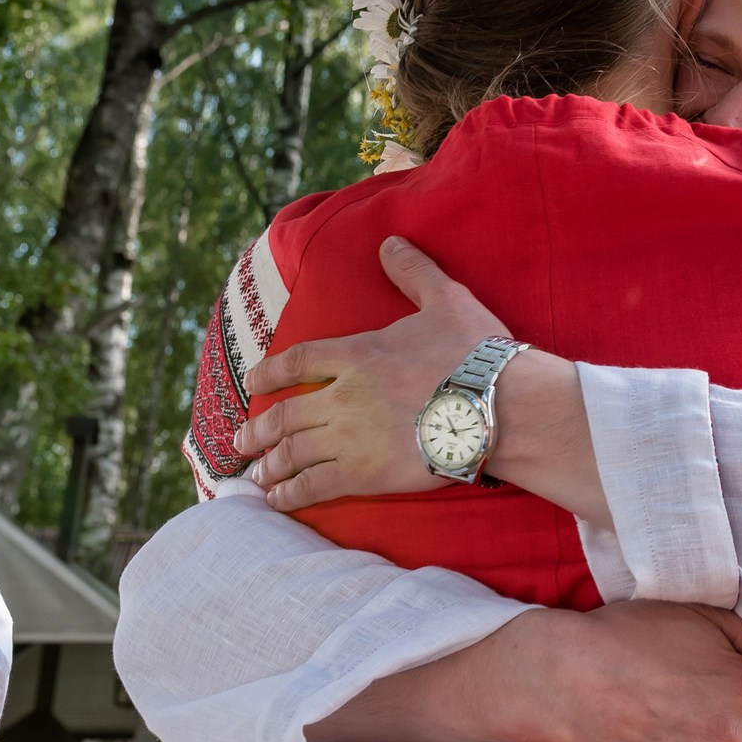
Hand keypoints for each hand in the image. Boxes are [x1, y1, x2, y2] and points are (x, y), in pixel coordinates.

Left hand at [235, 236, 524, 508]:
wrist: (500, 405)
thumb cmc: (476, 352)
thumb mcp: (446, 300)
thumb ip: (413, 272)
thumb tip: (389, 241)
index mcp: (358, 354)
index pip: (298, 360)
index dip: (270, 372)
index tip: (253, 383)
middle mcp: (344, 396)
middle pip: (285, 413)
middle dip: (258, 429)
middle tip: (241, 439)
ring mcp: (351, 437)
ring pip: (294, 452)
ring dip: (270, 464)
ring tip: (257, 474)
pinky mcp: (366, 474)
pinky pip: (315, 486)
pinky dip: (291, 494)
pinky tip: (277, 500)